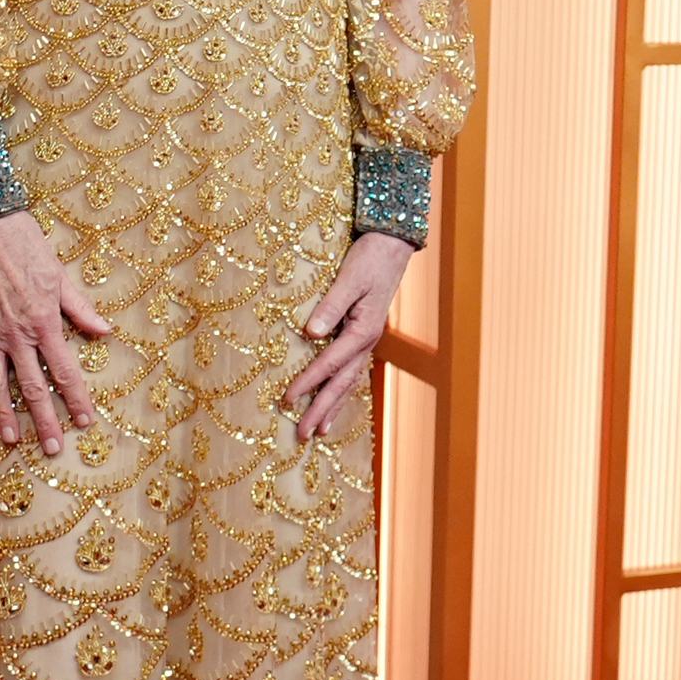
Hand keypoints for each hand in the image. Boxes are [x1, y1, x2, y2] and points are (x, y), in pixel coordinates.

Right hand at [0, 210, 110, 448]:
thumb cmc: (25, 244)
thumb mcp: (60, 275)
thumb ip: (81, 309)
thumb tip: (104, 331)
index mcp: (45, 322)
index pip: (64, 371)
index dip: (76, 399)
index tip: (85, 422)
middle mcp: (17, 335)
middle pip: (32, 387)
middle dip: (44, 421)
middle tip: (53, 448)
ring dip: (5, 414)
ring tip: (12, 440)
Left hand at [289, 232, 415, 442]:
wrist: (393, 244)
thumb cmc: (370, 257)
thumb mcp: (349, 278)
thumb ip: (330, 306)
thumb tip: (310, 333)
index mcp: (363, 330)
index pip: (329, 363)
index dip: (307, 383)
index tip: (287, 401)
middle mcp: (367, 341)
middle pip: (341, 383)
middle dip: (321, 410)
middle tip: (302, 435)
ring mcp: (368, 339)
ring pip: (349, 381)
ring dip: (333, 406)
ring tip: (320, 430)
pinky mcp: (364, 334)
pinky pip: (352, 369)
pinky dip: (342, 388)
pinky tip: (336, 399)